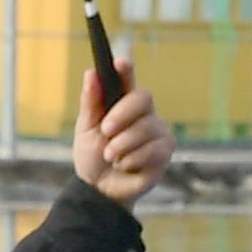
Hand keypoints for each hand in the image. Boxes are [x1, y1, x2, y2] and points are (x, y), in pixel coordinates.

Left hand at [73, 60, 173, 205]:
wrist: (100, 188)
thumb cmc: (93, 156)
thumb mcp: (85, 129)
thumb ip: (91, 102)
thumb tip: (91, 73)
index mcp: (122, 101)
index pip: (127, 79)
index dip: (126, 69)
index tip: (120, 63)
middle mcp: (144, 112)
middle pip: (143, 98)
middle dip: (121, 115)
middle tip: (106, 130)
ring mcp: (157, 130)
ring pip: (145, 128)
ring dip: (121, 146)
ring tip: (112, 157)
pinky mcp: (166, 150)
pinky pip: (152, 150)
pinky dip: (132, 160)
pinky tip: (126, 165)